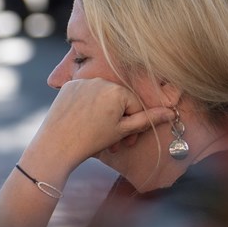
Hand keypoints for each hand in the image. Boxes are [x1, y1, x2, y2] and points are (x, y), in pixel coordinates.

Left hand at [26, 78, 173, 171]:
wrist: (55, 146)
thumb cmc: (91, 140)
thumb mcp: (123, 131)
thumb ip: (147, 119)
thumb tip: (172, 112)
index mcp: (117, 90)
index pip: (135, 105)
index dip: (134, 126)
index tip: (127, 142)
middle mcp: (100, 80)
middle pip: (118, 100)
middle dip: (119, 121)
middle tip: (115, 143)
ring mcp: (82, 81)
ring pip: (102, 97)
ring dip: (104, 114)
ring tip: (98, 134)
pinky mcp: (68, 86)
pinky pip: (85, 94)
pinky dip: (88, 107)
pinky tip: (83, 122)